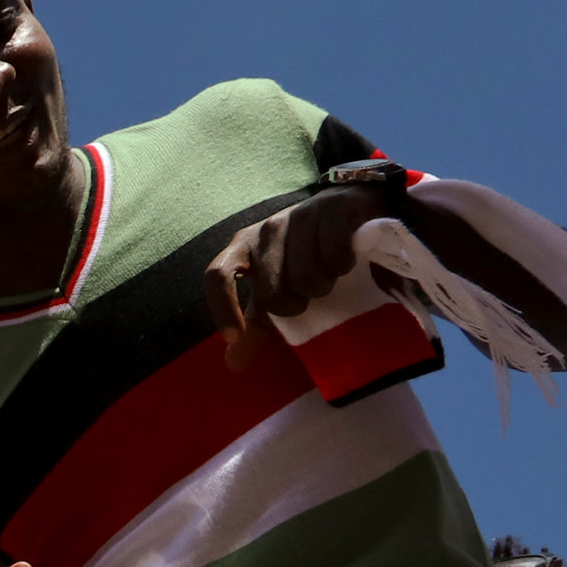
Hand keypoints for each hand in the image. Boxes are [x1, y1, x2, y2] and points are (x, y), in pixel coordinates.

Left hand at [204, 185, 399, 367]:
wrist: (348, 205)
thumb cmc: (306, 252)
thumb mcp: (277, 284)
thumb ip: (256, 322)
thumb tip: (233, 362)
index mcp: (243, 246)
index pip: (217, 276)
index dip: (222, 309)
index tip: (234, 337)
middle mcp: (266, 229)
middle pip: (271, 293)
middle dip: (294, 305)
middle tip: (307, 294)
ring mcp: (298, 216)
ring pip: (306, 279)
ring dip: (323, 286)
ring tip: (328, 273)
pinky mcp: (332, 209)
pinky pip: (335, 257)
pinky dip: (343, 267)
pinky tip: (345, 259)